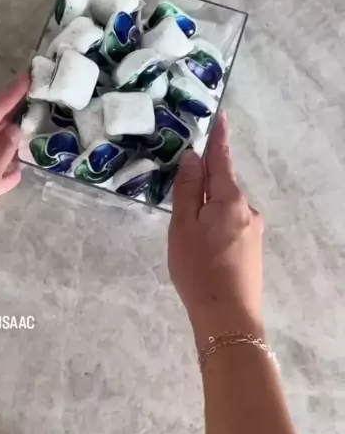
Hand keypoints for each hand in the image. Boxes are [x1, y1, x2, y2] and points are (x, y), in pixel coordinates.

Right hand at [168, 113, 263, 344]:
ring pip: (225, 207)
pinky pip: (230, 225)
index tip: (221, 116)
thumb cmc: (198, 268)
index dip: (219, 138)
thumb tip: (193, 158)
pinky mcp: (252, 250)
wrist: (228, 317)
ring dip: (208, 207)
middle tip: (180, 186)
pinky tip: (202, 246)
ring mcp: (253, 231)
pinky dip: (214, 224)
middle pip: (223, 184)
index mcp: (230, 198)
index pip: (222, 159)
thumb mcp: (183, 225)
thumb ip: (188, 189)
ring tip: (186, 230)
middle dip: (204, 180)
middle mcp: (247, 209)